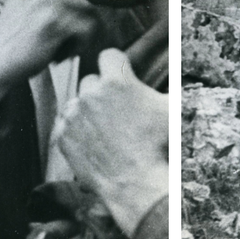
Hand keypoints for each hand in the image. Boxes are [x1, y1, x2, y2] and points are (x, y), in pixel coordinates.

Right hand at [0, 0, 96, 89]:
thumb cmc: (18, 39)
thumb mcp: (32, 5)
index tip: (79, 15)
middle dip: (92, 11)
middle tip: (76, 32)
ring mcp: (45, 0)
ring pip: (93, 8)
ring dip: (86, 30)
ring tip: (68, 44)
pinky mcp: (51, 22)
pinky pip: (88, 28)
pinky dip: (80, 45)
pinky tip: (61, 54)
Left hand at [59, 48, 167, 238]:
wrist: (135, 183)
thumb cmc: (158, 146)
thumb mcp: (173, 110)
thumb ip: (172, 86)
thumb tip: (178, 68)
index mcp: (117, 81)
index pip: (108, 55)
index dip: (117, 66)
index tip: (121, 79)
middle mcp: (90, 93)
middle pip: (91, 80)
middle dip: (102, 92)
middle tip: (117, 112)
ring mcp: (73, 114)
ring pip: (77, 102)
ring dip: (87, 112)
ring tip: (106, 132)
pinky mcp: (61, 135)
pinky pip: (64, 124)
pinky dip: (75, 131)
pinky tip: (93, 143)